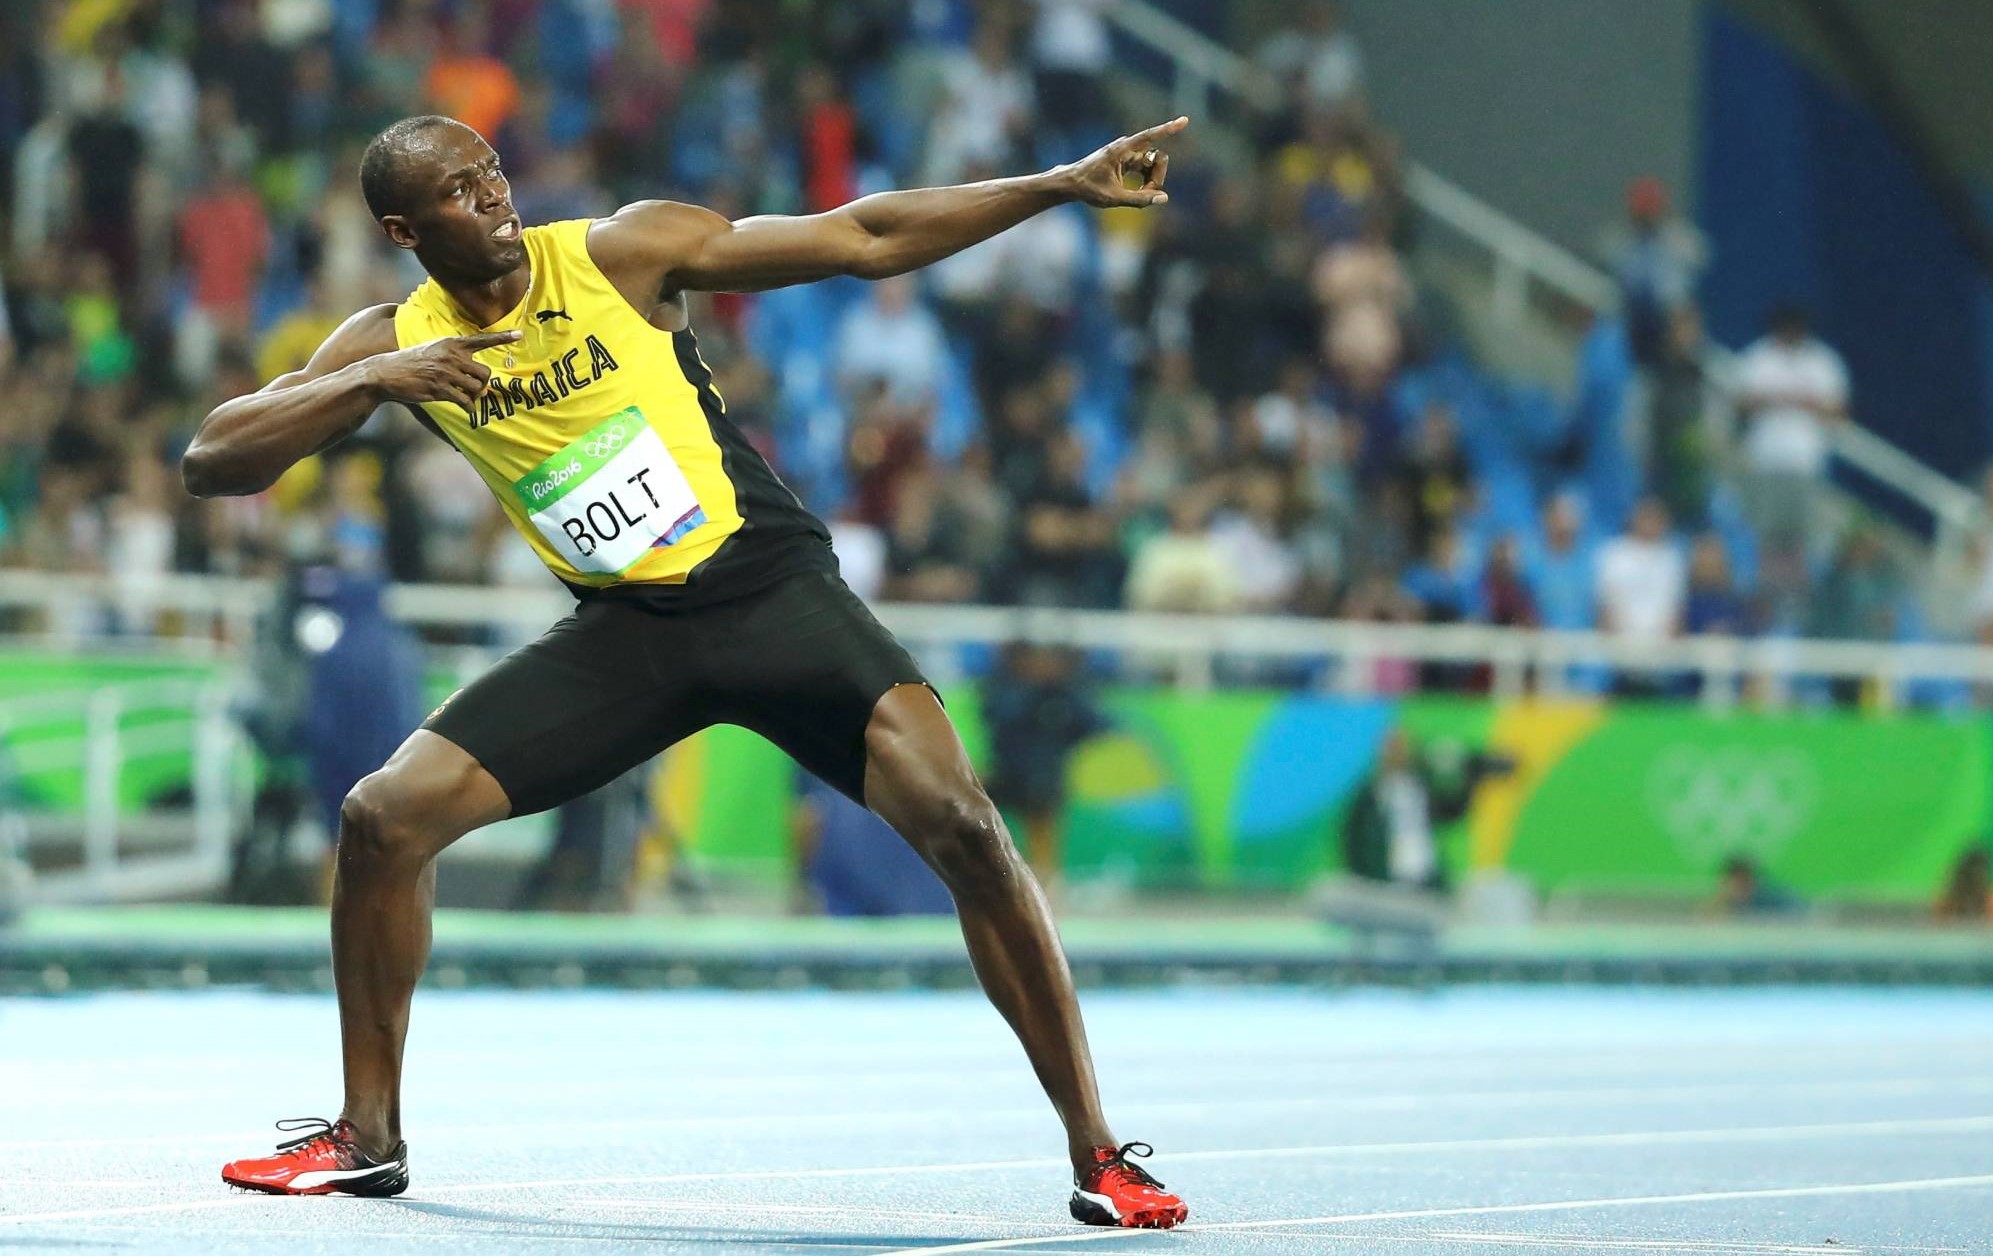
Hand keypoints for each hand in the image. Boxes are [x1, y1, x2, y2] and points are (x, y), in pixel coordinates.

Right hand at [365, 330, 521, 409]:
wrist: (386, 372)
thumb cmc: (413, 362)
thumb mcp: (434, 349)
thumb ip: (455, 355)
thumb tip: (476, 375)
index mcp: (451, 343)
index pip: (482, 339)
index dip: (502, 337)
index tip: (520, 335)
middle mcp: (451, 356)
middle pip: (485, 373)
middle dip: (482, 384)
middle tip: (473, 389)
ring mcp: (445, 373)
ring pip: (476, 389)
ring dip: (474, 397)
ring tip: (466, 397)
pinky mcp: (439, 389)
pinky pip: (465, 402)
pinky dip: (469, 408)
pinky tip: (467, 409)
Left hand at [1059, 117, 1187, 208]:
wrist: (1071, 183)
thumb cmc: (1088, 188)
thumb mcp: (1114, 198)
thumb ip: (1140, 200)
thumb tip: (1164, 198)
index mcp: (1122, 150)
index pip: (1150, 136)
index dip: (1169, 129)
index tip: (1185, 121)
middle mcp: (1127, 148)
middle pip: (1158, 158)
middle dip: (1157, 177)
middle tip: (1146, 195)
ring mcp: (1128, 154)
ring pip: (1153, 165)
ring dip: (1151, 182)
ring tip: (1137, 195)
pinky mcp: (1128, 161)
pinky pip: (1146, 169)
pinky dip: (1146, 182)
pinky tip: (1137, 192)